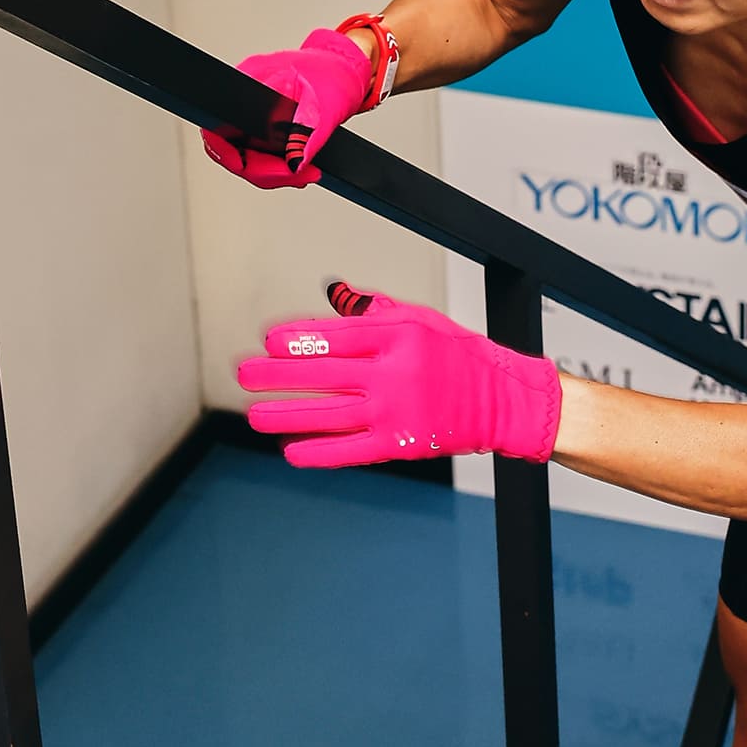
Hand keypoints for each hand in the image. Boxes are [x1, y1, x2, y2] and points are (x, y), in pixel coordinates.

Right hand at [202, 27, 370, 188]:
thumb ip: (308, 135)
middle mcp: (247, 94)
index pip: (221, 125)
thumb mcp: (327, 106)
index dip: (229, 153)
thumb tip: (294, 163)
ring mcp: (252, 107)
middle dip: (264, 170)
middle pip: (233, 145)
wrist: (347, 68)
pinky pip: (259, 148)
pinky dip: (277, 161)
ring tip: (304, 173)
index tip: (251, 169)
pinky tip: (296, 163)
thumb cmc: (336, 75)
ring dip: (273, 169)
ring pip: (246, 152)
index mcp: (253, 79)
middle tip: (298, 176)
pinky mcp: (262, 118)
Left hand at [236, 281, 562, 468]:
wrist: (501, 400)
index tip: (269, 341)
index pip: (335, 335)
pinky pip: (347, 450)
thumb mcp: (420, 319)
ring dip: (284, 415)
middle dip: (275, 375)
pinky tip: (290, 450)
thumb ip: (373, 310)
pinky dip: (316, 451)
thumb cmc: (457, 355)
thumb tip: (333, 295)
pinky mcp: (398, 444)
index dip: (295, 338)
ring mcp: (394, 412)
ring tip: (255, 415)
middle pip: (321, 373)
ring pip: (326, 414)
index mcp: (399, 336)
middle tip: (245, 374)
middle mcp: (394, 373)